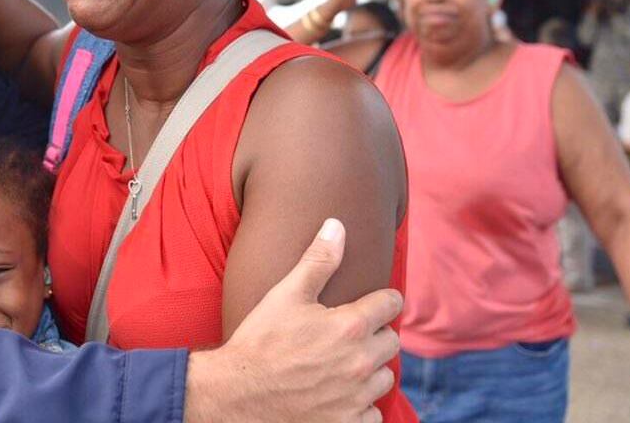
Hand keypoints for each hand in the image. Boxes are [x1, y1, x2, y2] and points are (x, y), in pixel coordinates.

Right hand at [185, 219, 401, 422]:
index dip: (382, 299)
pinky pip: (373, 414)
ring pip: (384, 378)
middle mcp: (360, 363)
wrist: (237, 394)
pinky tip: (338, 395)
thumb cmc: (259, 341)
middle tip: (348, 336)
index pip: (391, 303)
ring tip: (342, 365)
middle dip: (375, 335)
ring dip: (369, 371)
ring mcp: (356, 397)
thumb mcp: (286, 294)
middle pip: (392, 341)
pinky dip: (361, 407)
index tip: (375, 302)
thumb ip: (318, 260)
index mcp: (350, 327)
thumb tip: (337, 225)